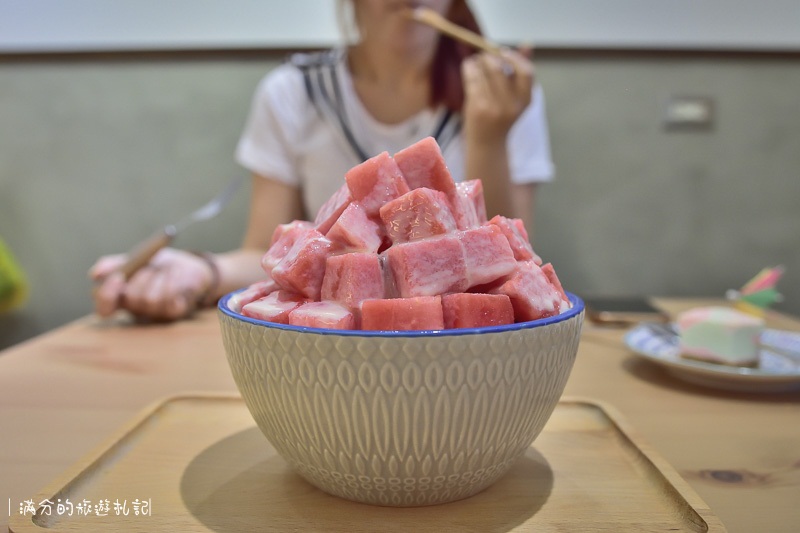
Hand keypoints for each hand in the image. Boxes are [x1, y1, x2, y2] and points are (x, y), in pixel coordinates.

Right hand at [89, 248, 215, 320]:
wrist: (190, 266)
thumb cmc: (159, 264)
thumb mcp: (135, 259)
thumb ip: (114, 264)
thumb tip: (94, 274)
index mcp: (120, 297)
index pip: (103, 308)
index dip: (106, 296)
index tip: (117, 278)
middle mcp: (135, 309)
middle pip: (129, 300)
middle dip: (141, 277)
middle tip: (151, 266)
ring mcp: (155, 313)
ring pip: (150, 299)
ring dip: (159, 277)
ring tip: (167, 269)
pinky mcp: (174, 313)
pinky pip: (170, 299)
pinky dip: (173, 280)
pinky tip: (177, 274)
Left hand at [461, 47, 534, 143]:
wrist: (488, 144)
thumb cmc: (501, 115)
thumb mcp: (515, 96)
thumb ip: (520, 71)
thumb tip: (528, 43)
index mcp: (525, 100)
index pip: (526, 71)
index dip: (514, 58)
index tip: (503, 52)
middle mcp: (512, 104)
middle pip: (499, 68)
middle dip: (489, 56)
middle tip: (483, 56)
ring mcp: (494, 107)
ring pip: (484, 70)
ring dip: (477, 61)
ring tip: (475, 62)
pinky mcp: (478, 107)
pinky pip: (472, 78)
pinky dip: (469, 67)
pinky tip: (469, 68)